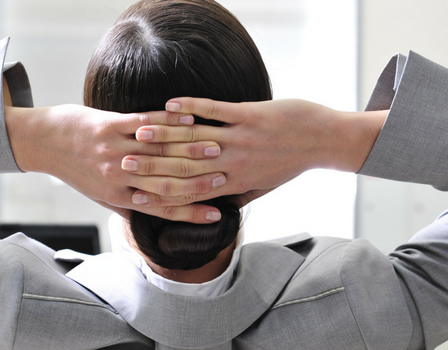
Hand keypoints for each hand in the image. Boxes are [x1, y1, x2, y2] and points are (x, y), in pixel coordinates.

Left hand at [4, 104, 225, 222]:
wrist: (42, 142)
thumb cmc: (75, 170)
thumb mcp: (101, 194)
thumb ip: (129, 204)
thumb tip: (159, 214)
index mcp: (118, 197)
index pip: (161, 209)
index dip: (190, 213)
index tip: (217, 215)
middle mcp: (117, 176)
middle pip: (166, 181)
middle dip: (199, 180)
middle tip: (226, 177)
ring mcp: (113, 149)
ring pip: (160, 152)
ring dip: (191, 149)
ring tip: (217, 147)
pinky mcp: (109, 124)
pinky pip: (145, 123)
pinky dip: (169, 122)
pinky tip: (190, 120)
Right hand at [123, 98, 387, 206]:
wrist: (324, 140)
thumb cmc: (291, 163)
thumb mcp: (264, 186)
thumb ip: (238, 196)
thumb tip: (215, 208)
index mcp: (235, 183)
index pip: (191, 191)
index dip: (162, 191)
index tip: (137, 189)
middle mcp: (235, 163)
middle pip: (185, 166)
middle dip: (153, 164)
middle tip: (123, 161)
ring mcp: (242, 138)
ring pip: (195, 138)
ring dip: (165, 134)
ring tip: (139, 132)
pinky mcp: (250, 115)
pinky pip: (215, 110)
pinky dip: (191, 106)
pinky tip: (171, 104)